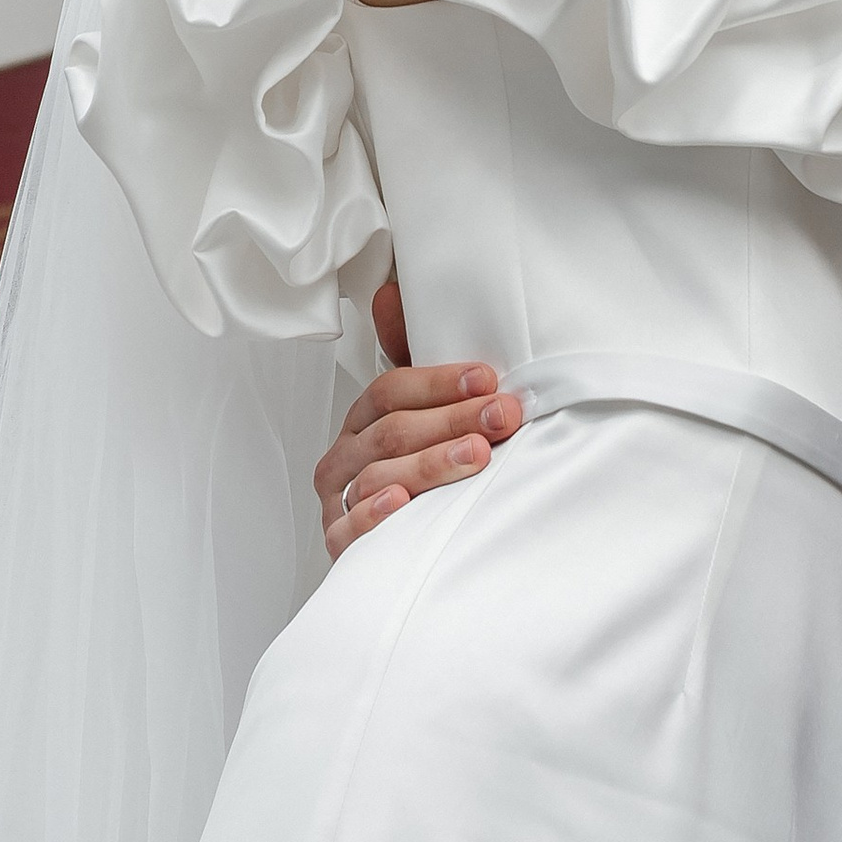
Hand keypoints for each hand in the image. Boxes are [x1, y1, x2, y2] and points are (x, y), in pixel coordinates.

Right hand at [315, 286, 522, 560]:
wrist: (412, 548)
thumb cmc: (420, 469)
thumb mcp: (426, 413)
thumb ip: (411, 355)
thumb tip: (390, 293)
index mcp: (362, 420)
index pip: (390, 391)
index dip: (438, 382)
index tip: (486, 380)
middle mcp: (347, 456)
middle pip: (392, 431)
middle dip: (453, 420)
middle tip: (499, 416)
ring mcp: (341, 500)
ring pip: (380, 475)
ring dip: (431, 463)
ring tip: (476, 455)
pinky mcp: (341, 544)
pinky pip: (350, 529)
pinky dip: (375, 515)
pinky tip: (403, 503)